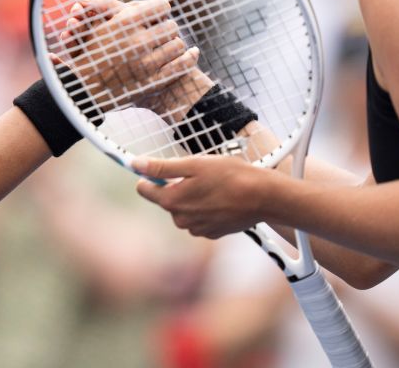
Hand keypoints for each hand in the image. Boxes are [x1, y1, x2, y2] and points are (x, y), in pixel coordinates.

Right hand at [58, 0, 207, 119]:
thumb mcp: (97, 24)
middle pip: (171, 25)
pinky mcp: (153, 82)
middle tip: (163, 30)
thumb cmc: (88, 53)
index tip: (159, 11)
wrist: (82, 90)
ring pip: (177, 44)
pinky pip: (182, 65)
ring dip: (175, 43)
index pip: (160, 6)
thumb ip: (116, 7)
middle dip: (167, 27)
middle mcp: (137, 41)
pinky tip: (192, 53)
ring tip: (170, 44)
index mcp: (124, 22)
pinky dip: (190, 57)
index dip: (161, 8)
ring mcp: (146, 63)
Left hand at [132, 155, 272, 239]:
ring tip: (215, 186)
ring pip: (185, 208)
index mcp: (171, 202)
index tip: (166, 167)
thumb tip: (135, 164)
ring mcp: (197, 229)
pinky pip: (200, 218)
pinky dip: (207, 208)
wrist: (263, 197)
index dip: (153, 175)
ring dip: (194, 197)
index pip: (144, 188)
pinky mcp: (212, 233)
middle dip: (177, 186)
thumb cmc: (231, 176)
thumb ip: (161, 166)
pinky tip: (222, 199)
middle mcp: (180, 220)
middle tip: (200, 175)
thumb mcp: (193, 164)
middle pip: (166, 198)